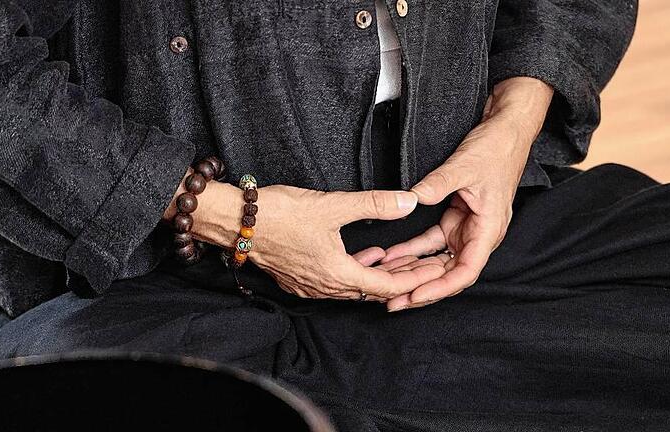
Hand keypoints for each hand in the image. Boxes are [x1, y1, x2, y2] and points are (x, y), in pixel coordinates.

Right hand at [167, 178, 446, 300]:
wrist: (235, 221)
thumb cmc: (278, 213)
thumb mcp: (333, 204)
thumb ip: (374, 204)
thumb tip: (409, 201)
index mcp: (337, 273)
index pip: (388, 286)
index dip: (415, 279)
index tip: (434, 270)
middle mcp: (325, 287)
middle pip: (374, 290)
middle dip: (402, 277)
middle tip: (426, 264)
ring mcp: (309, 286)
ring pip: (355, 288)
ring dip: (378, 275)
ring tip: (399, 258)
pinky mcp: (298, 279)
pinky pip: (337, 283)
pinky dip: (356, 271)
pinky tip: (363, 254)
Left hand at [379, 77, 553, 310]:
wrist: (505, 131)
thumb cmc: (495, 150)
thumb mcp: (464, 166)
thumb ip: (437, 184)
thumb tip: (411, 199)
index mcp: (489, 229)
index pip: (464, 271)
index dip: (439, 288)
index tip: (415, 296)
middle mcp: (478, 235)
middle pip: (449, 274)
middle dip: (421, 289)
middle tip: (392, 302)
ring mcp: (466, 228)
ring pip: (438, 261)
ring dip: (414, 272)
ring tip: (386, 284)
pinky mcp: (456, 219)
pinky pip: (431, 242)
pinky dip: (412, 250)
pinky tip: (391, 256)